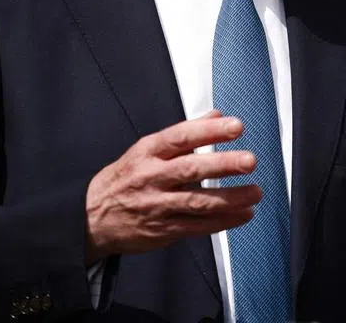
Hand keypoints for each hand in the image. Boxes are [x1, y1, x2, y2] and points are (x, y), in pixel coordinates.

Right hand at [85, 110, 262, 262]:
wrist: (91, 218)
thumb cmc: (123, 179)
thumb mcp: (145, 149)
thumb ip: (184, 134)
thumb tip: (216, 114)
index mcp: (148, 152)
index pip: (181, 137)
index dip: (209, 130)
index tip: (235, 126)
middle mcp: (152, 177)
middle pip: (190, 169)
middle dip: (223, 165)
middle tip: (249, 160)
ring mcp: (157, 205)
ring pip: (197, 202)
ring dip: (230, 198)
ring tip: (254, 192)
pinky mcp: (163, 230)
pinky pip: (197, 227)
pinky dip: (223, 221)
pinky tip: (243, 214)